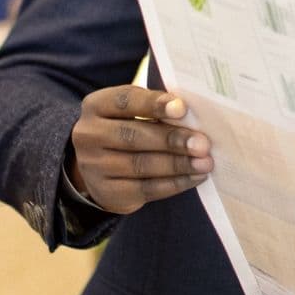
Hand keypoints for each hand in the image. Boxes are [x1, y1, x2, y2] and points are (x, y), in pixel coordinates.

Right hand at [68, 86, 211, 213]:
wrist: (97, 166)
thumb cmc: (127, 128)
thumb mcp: (131, 111)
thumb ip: (155, 108)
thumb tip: (192, 114)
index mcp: (96, 106)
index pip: (125, 101)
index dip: (154, 104)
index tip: (182, 108)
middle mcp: (89, 135)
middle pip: (133, 136)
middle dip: (172, 140)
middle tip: (203, 144)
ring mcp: (94, 166)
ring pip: (140, 165)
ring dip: (178, 164)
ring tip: (205, 163)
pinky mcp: (107, 193)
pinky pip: (145, 189)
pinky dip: (174, 184)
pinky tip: (194, 177)